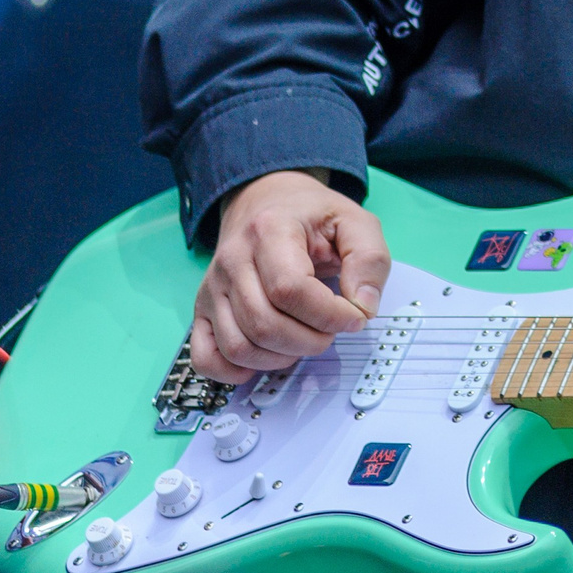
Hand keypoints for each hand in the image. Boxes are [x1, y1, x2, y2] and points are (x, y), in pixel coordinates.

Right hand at [188, 169, 389, 383]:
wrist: (265, 202)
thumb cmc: (310, 216)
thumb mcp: (354, 221)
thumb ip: (370, 259)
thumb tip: (364, 306)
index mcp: (270, 230)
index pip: (291, 289)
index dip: (329, 314)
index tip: (355, 316)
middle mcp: (232, 260)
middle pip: (264, 324)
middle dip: (310, 340)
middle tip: (331, 328)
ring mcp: (212, 288)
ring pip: (239, 346)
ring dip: (281, 357)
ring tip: (305, 337)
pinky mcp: (202, 310)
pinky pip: (206, 357)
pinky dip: (236, 371)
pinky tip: (267, 357)